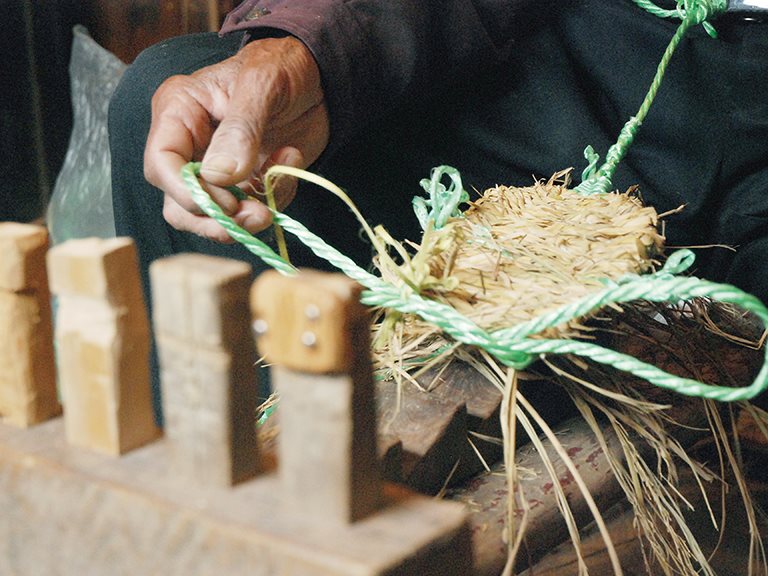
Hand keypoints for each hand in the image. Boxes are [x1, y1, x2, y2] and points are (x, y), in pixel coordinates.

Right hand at [144, 36, 329, 241]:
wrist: (319, 77)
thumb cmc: (282, 66)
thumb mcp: (262, 84)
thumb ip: (241, 129)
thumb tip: (219, 176)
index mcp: (179, 112)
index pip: (162, 164)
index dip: (187, 192)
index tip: (225, 203)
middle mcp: (191, 146)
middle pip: (180, 204)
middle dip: (216, 219)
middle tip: (255, 216)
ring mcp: (218, 170)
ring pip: (212, 217)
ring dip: (246, 219)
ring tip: (274, 198)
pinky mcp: (247, 183)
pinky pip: (252, 210)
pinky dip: (275, 198)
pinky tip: (291, 160)